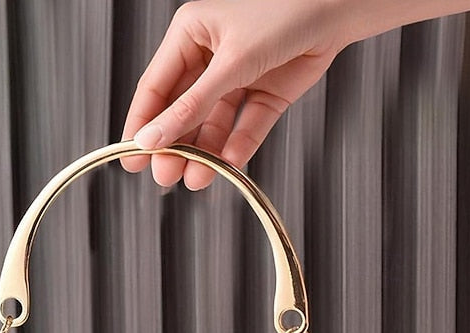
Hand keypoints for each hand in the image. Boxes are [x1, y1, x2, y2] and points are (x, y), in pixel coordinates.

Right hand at [121, 0, 349, 188]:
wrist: (338, 8)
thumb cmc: (283, 12)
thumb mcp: (230, 63)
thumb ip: (192, 106)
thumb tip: (153, 138)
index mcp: (190, 34)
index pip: (155, 87)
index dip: (142, 124)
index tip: (131, 158)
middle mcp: (210, 57)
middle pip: (182, 111)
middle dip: (174, 146)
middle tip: (166, 176)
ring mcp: (238, 78)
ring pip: (213, 124)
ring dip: (204, 153)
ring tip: (196, 178)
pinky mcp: (264, 95)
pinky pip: (245, 127)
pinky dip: (237, 146)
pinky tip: (228, 163)